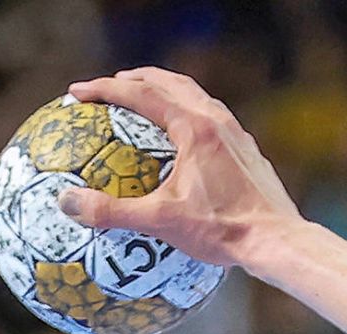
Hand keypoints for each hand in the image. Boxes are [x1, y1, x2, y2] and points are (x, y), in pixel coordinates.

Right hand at [61, 69, 305, 271]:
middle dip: (135, 79)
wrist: (278, 242)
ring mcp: (236, 134)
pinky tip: (183, 137)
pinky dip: (188, 114)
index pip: (141, 93)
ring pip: (195, 96)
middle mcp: (217, 121)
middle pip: (169, 82)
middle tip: (110, 86)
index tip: (78, 94)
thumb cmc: (223, 231)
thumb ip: (112, 212)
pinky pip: (212, 119)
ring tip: (145, 101)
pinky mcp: (247, 151)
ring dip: (166, 91)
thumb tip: (68, 202)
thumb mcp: (161, 221)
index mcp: (194, 127)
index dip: (104, 89)